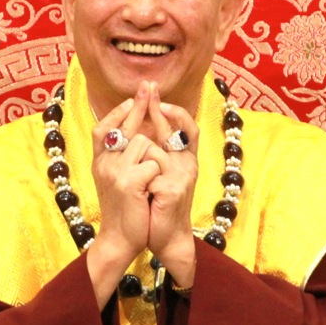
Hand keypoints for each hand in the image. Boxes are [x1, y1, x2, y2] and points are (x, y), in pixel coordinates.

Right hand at [86, 85, 159, 306]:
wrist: (119, 240)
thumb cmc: (125, 211)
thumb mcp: (118, 181)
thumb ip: (121, 158)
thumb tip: (136, 133)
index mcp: (100, 163)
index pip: (103, 129)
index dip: (118, 112)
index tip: (133, 98)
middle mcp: (103, 164)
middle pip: (124, 127)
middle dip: (139, 106)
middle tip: (149, 86)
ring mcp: (114, 172)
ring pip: (142, 143)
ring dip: (153, 157)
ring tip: (148, 182)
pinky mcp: (128, 182)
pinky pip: (152, 163)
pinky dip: (157, 174)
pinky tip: (151, 190)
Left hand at [145, 84, 198, 286]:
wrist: (163, 237)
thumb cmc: (157, 207)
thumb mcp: (155, 175)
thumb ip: (152, 153)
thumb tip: (137, 125)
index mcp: (184, 160)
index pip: (186, 127)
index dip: (175, 111)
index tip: (157, 97)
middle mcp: (188, 164)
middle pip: (174, 128)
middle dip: (157, 107)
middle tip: (148, 86)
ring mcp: (182, 176)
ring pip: (151, 149)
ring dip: (138, 162)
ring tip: (140, 181)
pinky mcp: (173, 188)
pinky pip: (147, 169)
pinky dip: (140, 178)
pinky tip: (143, 192)